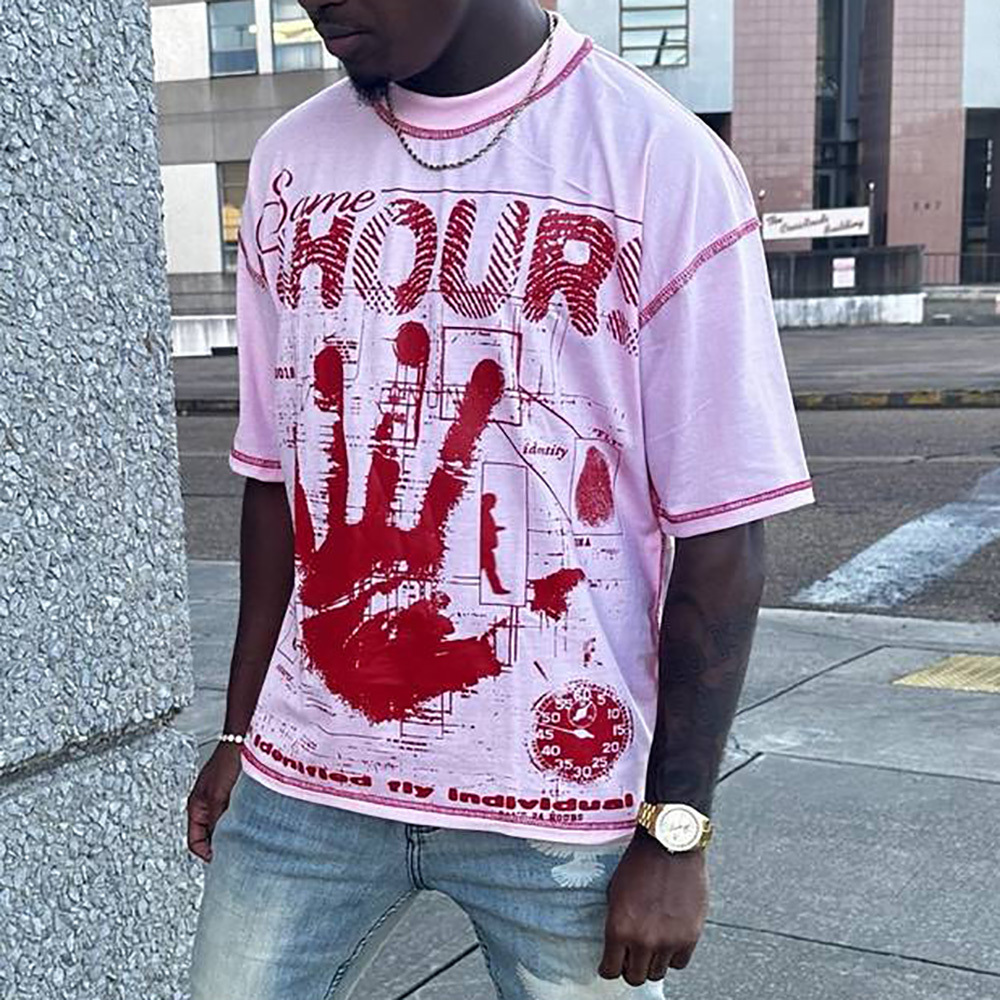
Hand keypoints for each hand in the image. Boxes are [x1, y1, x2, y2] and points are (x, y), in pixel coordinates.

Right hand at [186, 742, 242, 862]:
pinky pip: (235, 814)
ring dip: (233, 832)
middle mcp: (206, 804)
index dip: (207, 854)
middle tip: (237, 853)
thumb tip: (221, 844)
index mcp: (196, 807)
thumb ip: (218, 821)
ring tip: (247, 838)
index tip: (222, 861)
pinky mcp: (234, 792)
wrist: (244, 739)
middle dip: (222, 844)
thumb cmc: (228, 761)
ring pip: (224, 825)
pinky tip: (253, 821)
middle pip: (210, 835)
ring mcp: (220, 798)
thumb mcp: (219, 797)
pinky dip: (242, 820)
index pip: (195, 842)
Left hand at [599, 830, 708, 985]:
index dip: (609, 968)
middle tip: (632, 955)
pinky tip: (669, 940)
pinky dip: (673, 956)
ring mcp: (669, 941)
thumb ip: (617, 922)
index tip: (611, 963)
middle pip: (635, 977)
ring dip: (652, 961)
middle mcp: (643, 940)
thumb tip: (617, 943)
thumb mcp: (615, 892)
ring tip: (652, 944)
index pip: (610, 970)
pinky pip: (680, 963)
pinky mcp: (690, 937)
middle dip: (631, 968)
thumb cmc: (639, 862)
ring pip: (657, 973)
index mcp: (619, 928)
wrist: (669, 845)